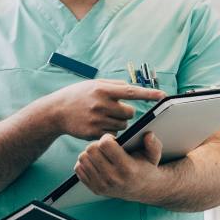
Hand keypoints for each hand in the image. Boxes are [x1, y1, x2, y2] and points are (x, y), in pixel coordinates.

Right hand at [49, 80, 163, 140]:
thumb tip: (133, 88)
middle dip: (126, 113)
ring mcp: (97, 120)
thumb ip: (114, 86)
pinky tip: (98, 125)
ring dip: (118, 123)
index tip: (163, 96)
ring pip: (123, 126)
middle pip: (130, 113)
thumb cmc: (79, 95)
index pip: (131, 92)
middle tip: (114, 110)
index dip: (148, 94)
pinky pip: (113, 135)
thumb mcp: (94, 84)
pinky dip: (110, 131)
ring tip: (104, 117)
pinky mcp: (93, 133)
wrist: (56, 111)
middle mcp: (101, 104)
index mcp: (103, 90)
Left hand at [74, 130, 163, 201]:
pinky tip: (96, 163)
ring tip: (101, 154)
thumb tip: (149, 135)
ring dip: (90, 153)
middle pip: (91, 149)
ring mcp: (102, 185)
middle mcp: (112, 178)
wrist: (143, 190)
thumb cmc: (146, 168)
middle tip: (106, 147)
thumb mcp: (153, 156)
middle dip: (98, 144)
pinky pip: (78, 169)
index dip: (107, 137)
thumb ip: (154, 144)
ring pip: (83, 158)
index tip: (113, 140)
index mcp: (126, 167)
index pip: (104, 144)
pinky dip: (85, 163)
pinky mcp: (95, 189)